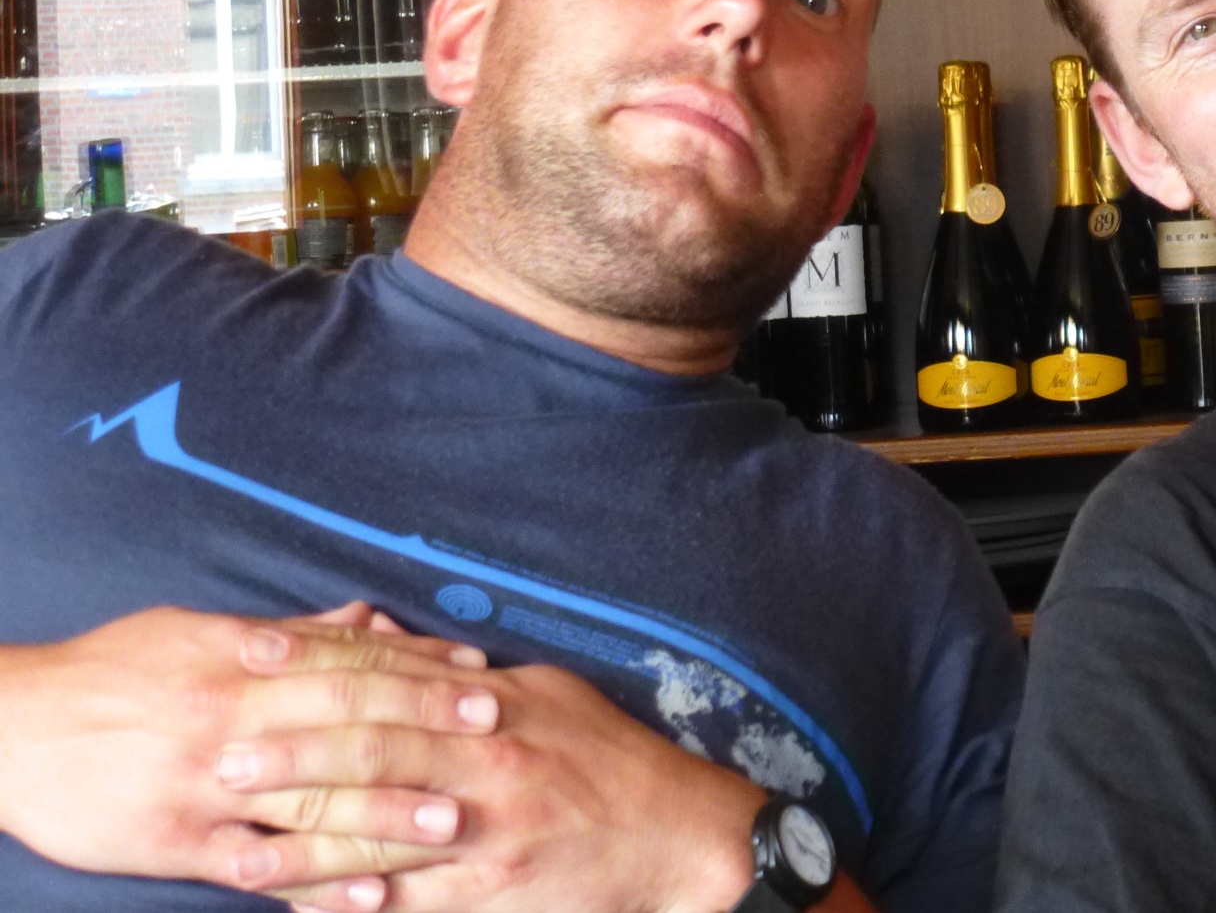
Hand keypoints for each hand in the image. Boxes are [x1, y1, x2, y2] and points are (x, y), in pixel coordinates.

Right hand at [0, 604, 497, 901]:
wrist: (14, 726)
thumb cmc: (115, 670)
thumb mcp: (199, 632)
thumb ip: (290, 633)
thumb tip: (368, 617)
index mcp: (240, 658)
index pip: (348, 660)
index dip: (418, 665)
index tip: (478, 673)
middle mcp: (230, 716)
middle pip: (344, 720)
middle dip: (423, 727)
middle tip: (492, 735)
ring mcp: (204, 784)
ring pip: (309, 800)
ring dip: (385, 814)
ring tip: (452, 822)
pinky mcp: (176, 843)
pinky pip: (257, 866)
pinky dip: (316, 882)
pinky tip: (371, 893)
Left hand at [227, 645, 773, 912]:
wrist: (676, 836)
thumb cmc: (607, 758)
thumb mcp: (546, 694)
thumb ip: (463, 674)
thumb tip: (386, 639)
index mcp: (497, 707)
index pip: (392, 677)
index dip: (319, 662)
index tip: (254, 651)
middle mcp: (489, 764)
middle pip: (374, 753)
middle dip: (295, 755)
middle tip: (227, 754)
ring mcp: (486, 835)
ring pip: (378, 838)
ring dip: (301, 845)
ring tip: (237, 850)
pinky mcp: (488, 895)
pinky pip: (405, 902)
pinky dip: (348, 903)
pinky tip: (299, 904)